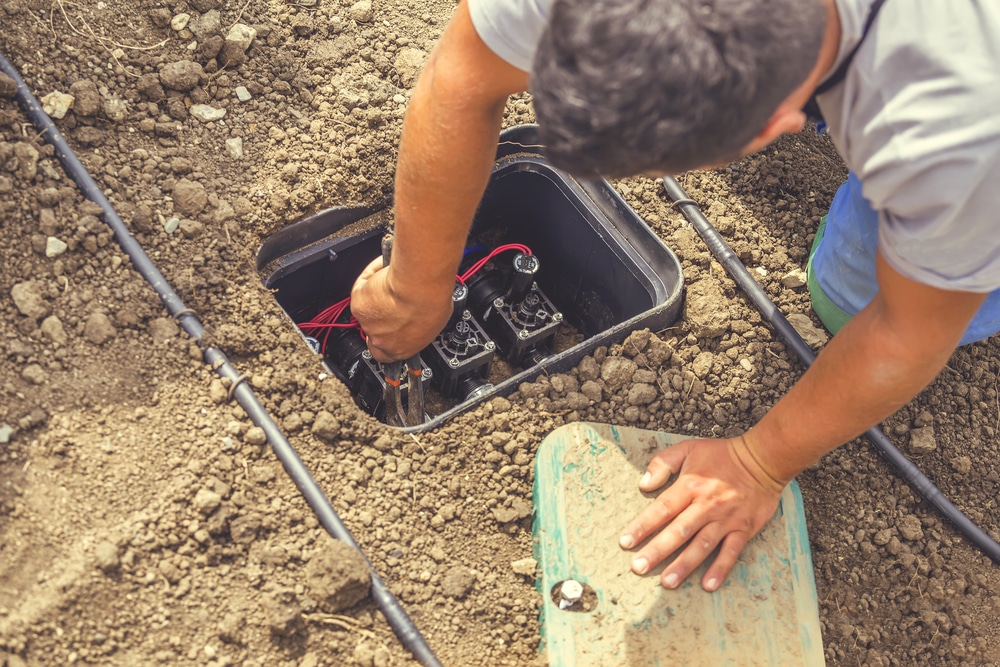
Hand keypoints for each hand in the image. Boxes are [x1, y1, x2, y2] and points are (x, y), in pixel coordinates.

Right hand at [350, 257, 452, 361]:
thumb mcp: (433, 322)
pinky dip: (372, 276)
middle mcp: (382, 340)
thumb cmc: (431, 303)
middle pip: (375, 332)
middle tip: (393, 299)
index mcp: (402, 350)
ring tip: (394, 283)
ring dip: (378, 296)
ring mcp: (367, 323)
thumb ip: (418, 325)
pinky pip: (363, 288)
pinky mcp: (358, 304)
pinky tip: (386, 272)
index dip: (387, 342)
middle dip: (382, 317)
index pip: (386, 356)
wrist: (418, 286)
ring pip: (369, 309)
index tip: (391, 330)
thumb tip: (416, 316)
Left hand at [618, 436, 784, 591]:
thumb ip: (662, 463)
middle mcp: (706, 505)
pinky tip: (708, 585)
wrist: (763, 459)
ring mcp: (726, 519)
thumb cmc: (722, 455)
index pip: (662, 508)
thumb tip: (643, 484)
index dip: (643, 526)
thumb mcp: (688, 448)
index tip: (626, 542)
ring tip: (667, 582)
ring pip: (702, 545)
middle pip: (678, 531)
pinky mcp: (744, 529)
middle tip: (639, 567)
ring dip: (684, 565)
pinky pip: (731, 552)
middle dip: (657, 550)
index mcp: (690, 485)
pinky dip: (720, 569)